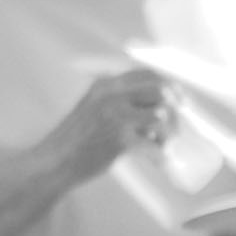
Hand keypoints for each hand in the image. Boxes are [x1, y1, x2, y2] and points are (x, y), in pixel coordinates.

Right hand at [48, 65, 179, 189]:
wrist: (56, 160)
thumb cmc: (76, 138)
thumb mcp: (93, 106)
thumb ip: (117, 100)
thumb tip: (154, 106)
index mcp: (106, 84)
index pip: (147, 74)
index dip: (168, 85)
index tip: (179, 99)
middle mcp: (112, 94)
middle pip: (159, 90)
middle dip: (174, 108)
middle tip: (178, 124)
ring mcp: (117, 116)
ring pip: (160, 116)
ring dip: (169, 132)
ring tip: (165, 144)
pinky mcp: (120, 140)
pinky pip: (153, 144)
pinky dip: (160, 152)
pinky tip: (159, 158)